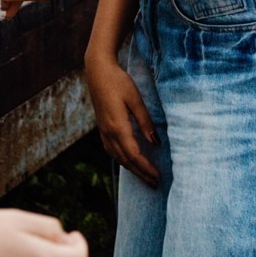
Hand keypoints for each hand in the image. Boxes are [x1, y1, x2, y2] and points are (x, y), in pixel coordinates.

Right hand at [85, 55, 159, 185]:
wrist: (97, 71)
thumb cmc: (119, 82)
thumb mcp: (135, 100)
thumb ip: (145, 121)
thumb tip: (156, 142)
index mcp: (117, 127)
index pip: (134, 155)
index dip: (146, 168)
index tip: (158, 177)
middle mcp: (108, 133)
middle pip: (126, 161)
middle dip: (141, 174)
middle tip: (155, 184)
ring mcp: (103, 131)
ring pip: (117, 157)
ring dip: (131, 169)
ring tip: (145, 177)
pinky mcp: (101, 128)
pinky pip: (111, 150)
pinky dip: (122, 160)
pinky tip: (128, 162)